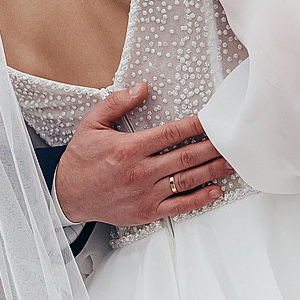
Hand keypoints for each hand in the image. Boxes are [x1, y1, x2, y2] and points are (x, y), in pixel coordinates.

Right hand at [52, 83, 235, 225]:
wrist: (68, 196)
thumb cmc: (81, 160)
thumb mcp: (92, 124)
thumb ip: (117, 103)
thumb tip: (142, 88)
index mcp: (129, 148)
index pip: (172, 133)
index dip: (197, 125)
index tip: (213, 120)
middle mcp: (140, 172)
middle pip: (186, 156)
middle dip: (213, 147)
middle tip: (232, 141)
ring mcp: (145, 194)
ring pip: (188, 180)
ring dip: (213, 170)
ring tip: (232, 162)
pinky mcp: (147, 211)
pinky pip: (180, 206)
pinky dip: (200, 199)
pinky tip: (215, 190)